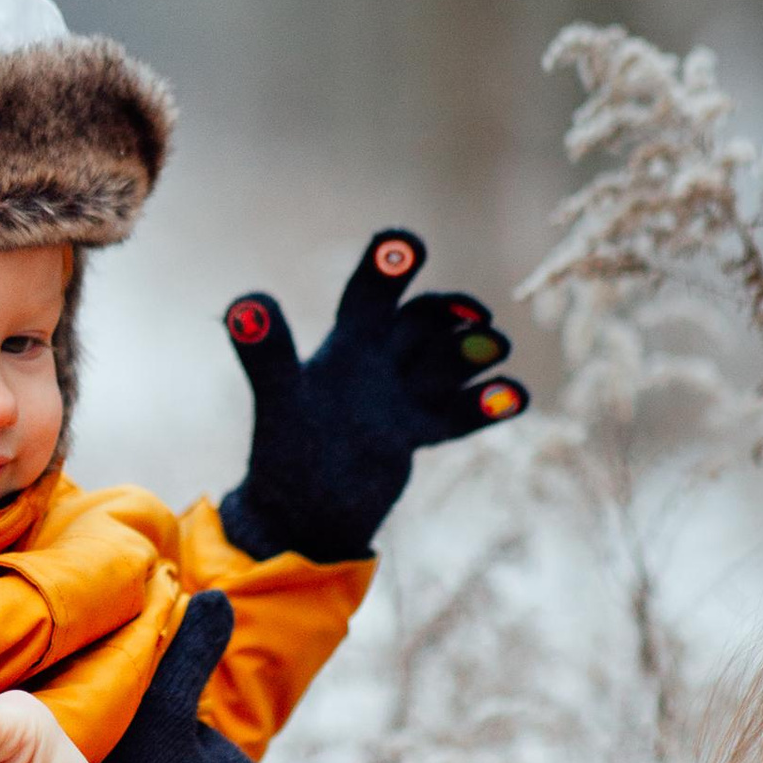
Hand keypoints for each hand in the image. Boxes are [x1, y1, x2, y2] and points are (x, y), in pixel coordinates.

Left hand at [220, 229, 526, 562]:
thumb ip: (266, 353)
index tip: (408, 241)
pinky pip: (455, 413)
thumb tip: (245, 304)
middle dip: (448, 312)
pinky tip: (517, 395)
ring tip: (498, 346)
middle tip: (478, 315)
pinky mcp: (412, 434)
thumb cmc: (283, 458)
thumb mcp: (279, 399)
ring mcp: (396, 399)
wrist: (297, 521)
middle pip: (419, 322)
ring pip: (443, 363)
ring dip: (471, 352)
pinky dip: (485, 405)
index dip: (388, 265)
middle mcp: (371, 366)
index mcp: (342, 348)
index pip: (369, 294)